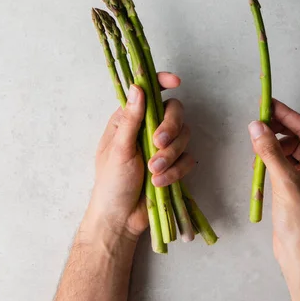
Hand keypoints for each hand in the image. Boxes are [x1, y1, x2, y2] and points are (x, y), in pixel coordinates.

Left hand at [84, 72, 194, 242]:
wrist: (121, 218)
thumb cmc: (111, 183)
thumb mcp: (118, 149)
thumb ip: (131, 118)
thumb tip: (138, 87)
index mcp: (129, 120)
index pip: (149, 92)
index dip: (162, 82)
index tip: (176, 82)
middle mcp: (148, 129)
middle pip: (174, 112)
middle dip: (170, 128)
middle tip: (159, 143)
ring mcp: (163, 148)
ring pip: (184, 136)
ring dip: (170, 155)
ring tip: (153, 171)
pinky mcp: (175, 165)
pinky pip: (187, 159)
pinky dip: (176, 171)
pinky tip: (160, 183)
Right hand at [248, 99, 299, 263]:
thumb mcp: (284, 180)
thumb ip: (269, 150)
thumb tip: (256, 126)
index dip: (286, 115)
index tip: (268, 103)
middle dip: (278, 131)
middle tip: (257, 122)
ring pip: (291, 150)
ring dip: (273, 147)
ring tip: (256, 148)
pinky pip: (287, 163)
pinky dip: (273, 160)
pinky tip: (260, 162)